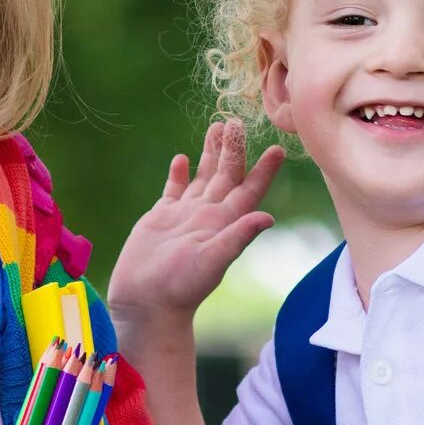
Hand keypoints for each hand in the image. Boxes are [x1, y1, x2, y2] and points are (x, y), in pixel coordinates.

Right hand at [109, 120, 283, 332]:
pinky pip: (174, 190)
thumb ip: (237, 236)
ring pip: (203, 176)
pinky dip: (179, 174)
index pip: (249, 189)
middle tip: (238, 121)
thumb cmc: (180, 288)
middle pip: (226, 174)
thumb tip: (269, 218)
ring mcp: (184, 216)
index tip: (278, 148)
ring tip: (217, 127)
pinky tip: (182, 159)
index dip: (264, 169)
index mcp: (224, 222)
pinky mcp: (161, 219)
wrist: (146, 304)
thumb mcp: (212, 261)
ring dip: (210, 153)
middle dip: (233, 148)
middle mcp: (208, 216)